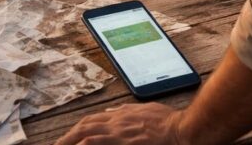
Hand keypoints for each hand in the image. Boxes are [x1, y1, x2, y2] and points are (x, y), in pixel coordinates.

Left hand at [55, 102, 184, 144]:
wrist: (182, 129)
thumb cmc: (169, 122)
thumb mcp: (145, 110)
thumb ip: (127, 112)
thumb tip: (111, 113)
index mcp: (122, 114)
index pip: (93, 120)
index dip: (79, 128)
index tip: (70, 136)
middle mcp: (117, 121)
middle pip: (85, 125)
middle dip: (68, 136)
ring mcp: (118, 132)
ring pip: (86, 133)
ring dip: (70, 140)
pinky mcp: (122, 142)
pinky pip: (96, 141)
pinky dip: (84, 143)